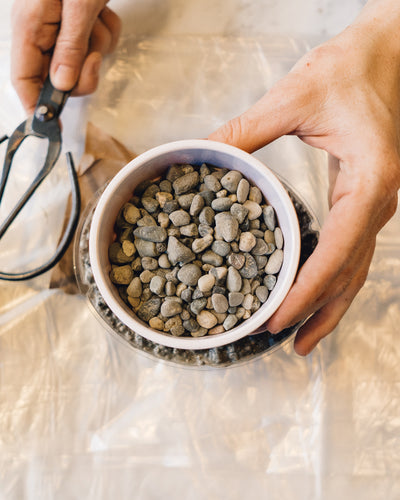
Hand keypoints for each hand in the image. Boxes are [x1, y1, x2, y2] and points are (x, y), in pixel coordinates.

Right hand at [11, 0, 120, 113]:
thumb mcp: (77, 7)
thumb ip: (70, 47)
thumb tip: (63, 83)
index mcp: (30, 26)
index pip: (24, 79)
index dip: (37, 106)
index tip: (54, 126)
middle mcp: (42, 30)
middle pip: (60, 78)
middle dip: (84, 73)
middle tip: (94, 57)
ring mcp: (61, 28)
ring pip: (84, 62)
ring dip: (99, 45)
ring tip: (97, 17)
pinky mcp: (80, 23)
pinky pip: (98, 44)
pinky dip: (108, 32)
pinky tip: (103, 12)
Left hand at [209, 0, 399, 354]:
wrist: (386, 53)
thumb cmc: (350, 69)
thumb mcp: (292, 97)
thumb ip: (245, 131)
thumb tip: (199, 154)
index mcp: (370, 180)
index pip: (340, 249)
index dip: (309, 288)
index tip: (279, 317)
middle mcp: (378, 200)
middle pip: (350, 271)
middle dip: (318, 309)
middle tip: (284, 340)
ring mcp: (373, 204)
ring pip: (354, 268)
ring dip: (329, 305)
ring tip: (301, 338)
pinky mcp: (362, 200)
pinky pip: (349, 249)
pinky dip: (330, 278)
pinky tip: (311, 294)